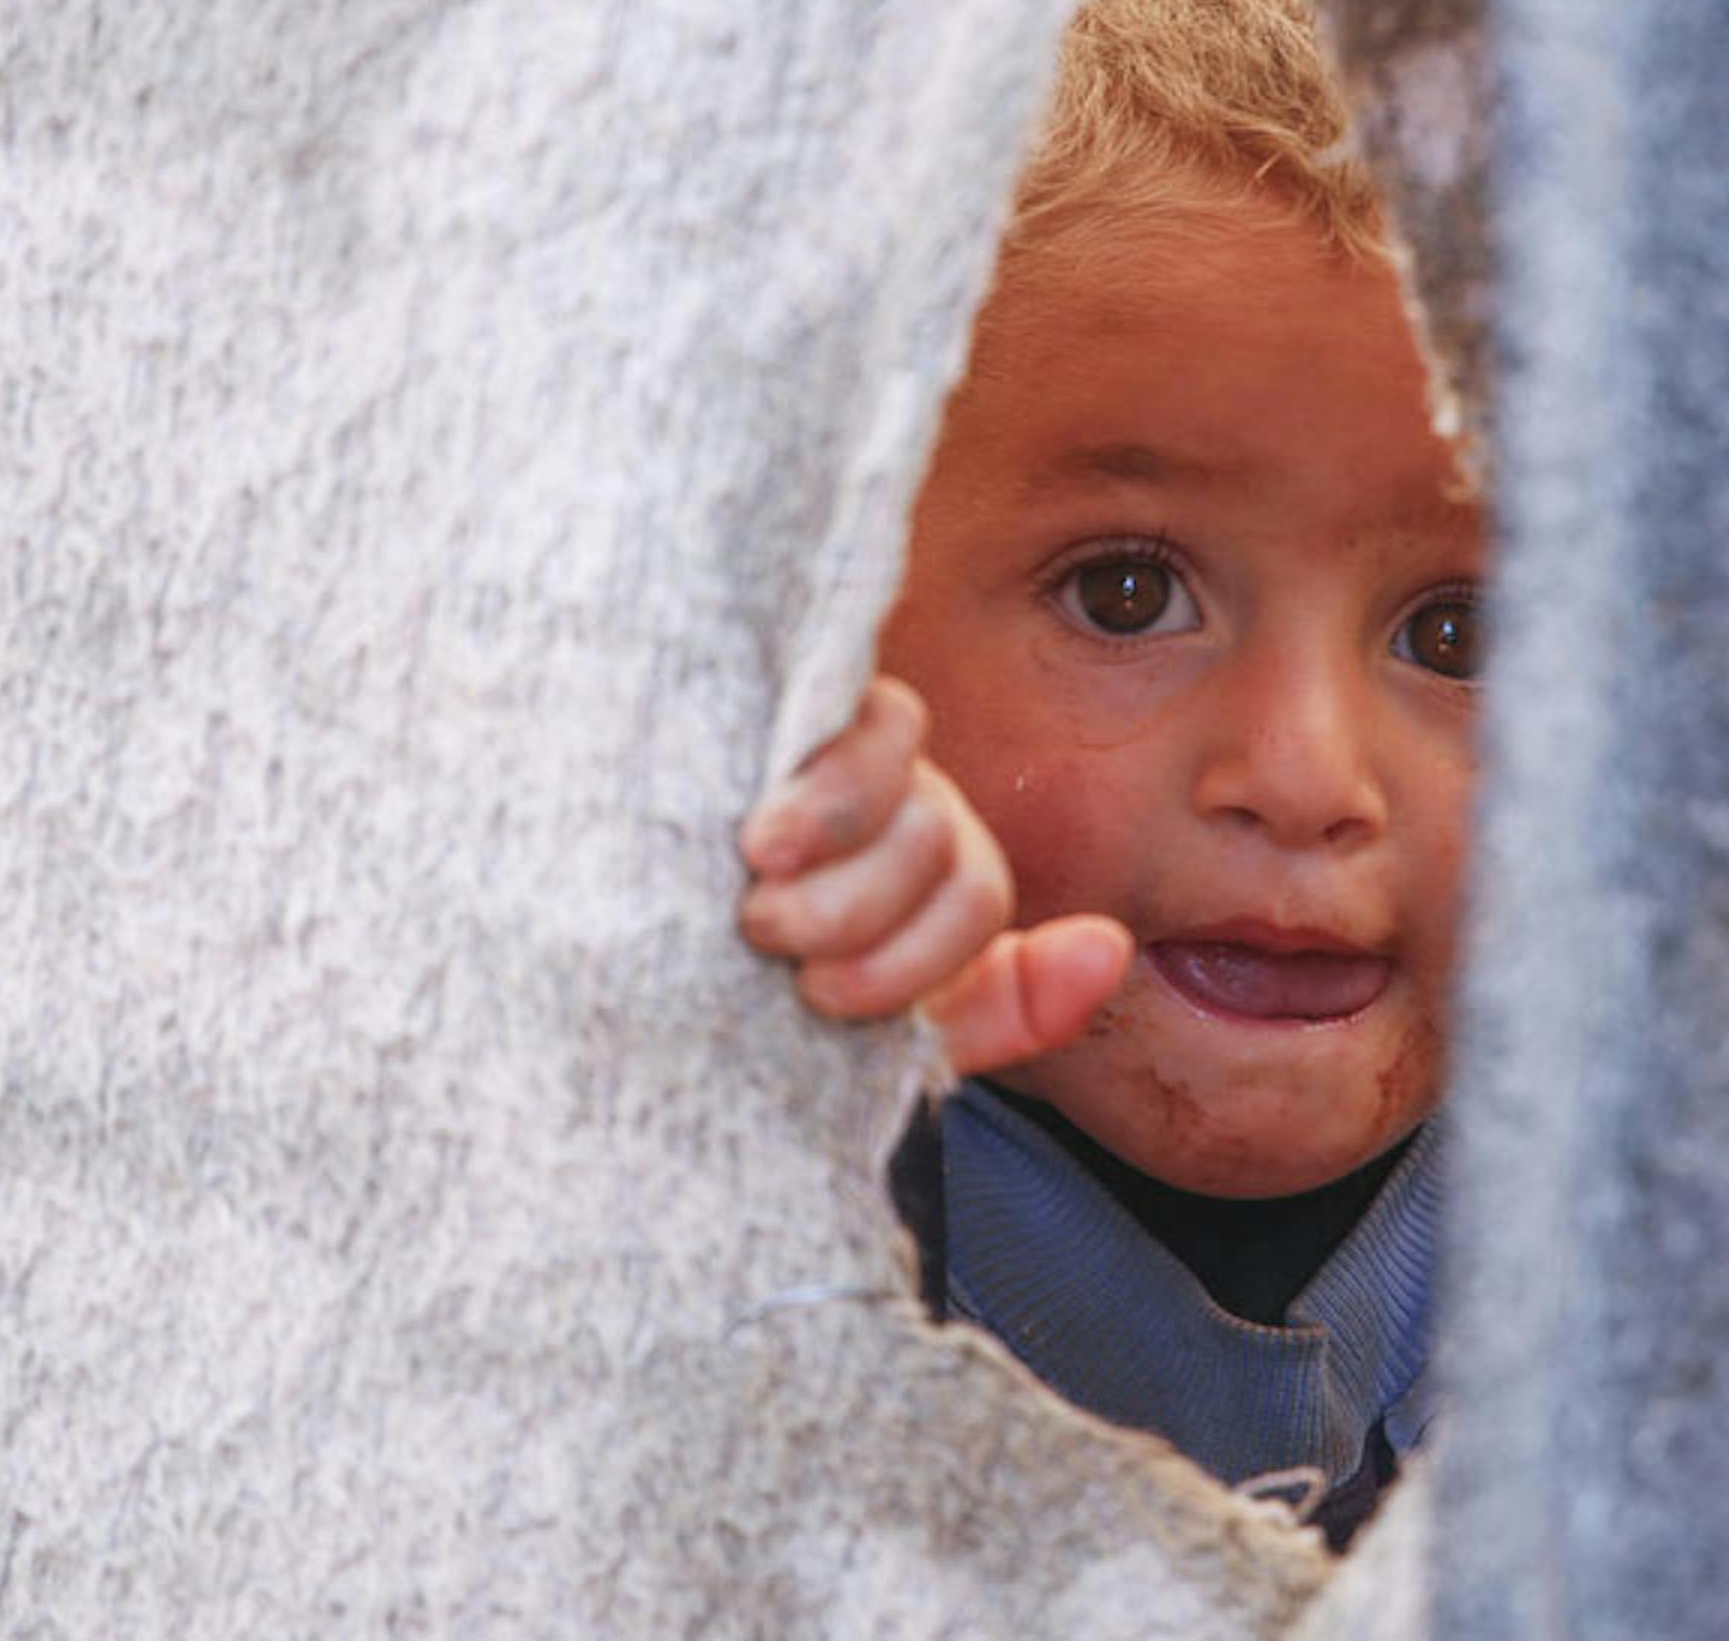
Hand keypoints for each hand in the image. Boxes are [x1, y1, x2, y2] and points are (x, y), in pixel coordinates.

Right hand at [738, 676, 1132, 1074]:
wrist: (616, 971)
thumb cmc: (755, 1003)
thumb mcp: (891, 1027)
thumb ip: (1006, 1005)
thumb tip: (1112, 945)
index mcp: (929, 860)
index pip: (975, 889)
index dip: (916, 955)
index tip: (822, 999)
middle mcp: (893, 791)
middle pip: (936, 830)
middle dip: (858, 907)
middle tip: (773, 941)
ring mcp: (827, 744)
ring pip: (888, 762)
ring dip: (831, 833)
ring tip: (754, 884)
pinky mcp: (765, 709)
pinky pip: (830, 702)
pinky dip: (810, 778)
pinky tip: (750, 827)